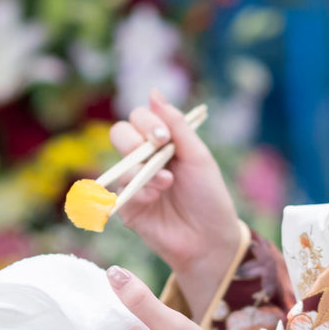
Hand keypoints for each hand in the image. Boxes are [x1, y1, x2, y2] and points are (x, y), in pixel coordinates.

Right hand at [109, 90, 241, 315]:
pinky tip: (154, 199)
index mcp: (162, 143)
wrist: (210, 238)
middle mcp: (144, 159)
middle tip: (157, 151)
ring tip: (166, 184)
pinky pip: (119, 191)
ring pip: (119, 163)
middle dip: (135, 142)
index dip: (147, 122)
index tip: (163, 137)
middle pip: (120, 134)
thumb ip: (176, 125)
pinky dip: (137, 192)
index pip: (139, 118)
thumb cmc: (209, 196)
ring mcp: (133, 183)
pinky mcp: (126, 207)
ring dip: (143, 171)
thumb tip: (153, 91)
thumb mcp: (198, 156)